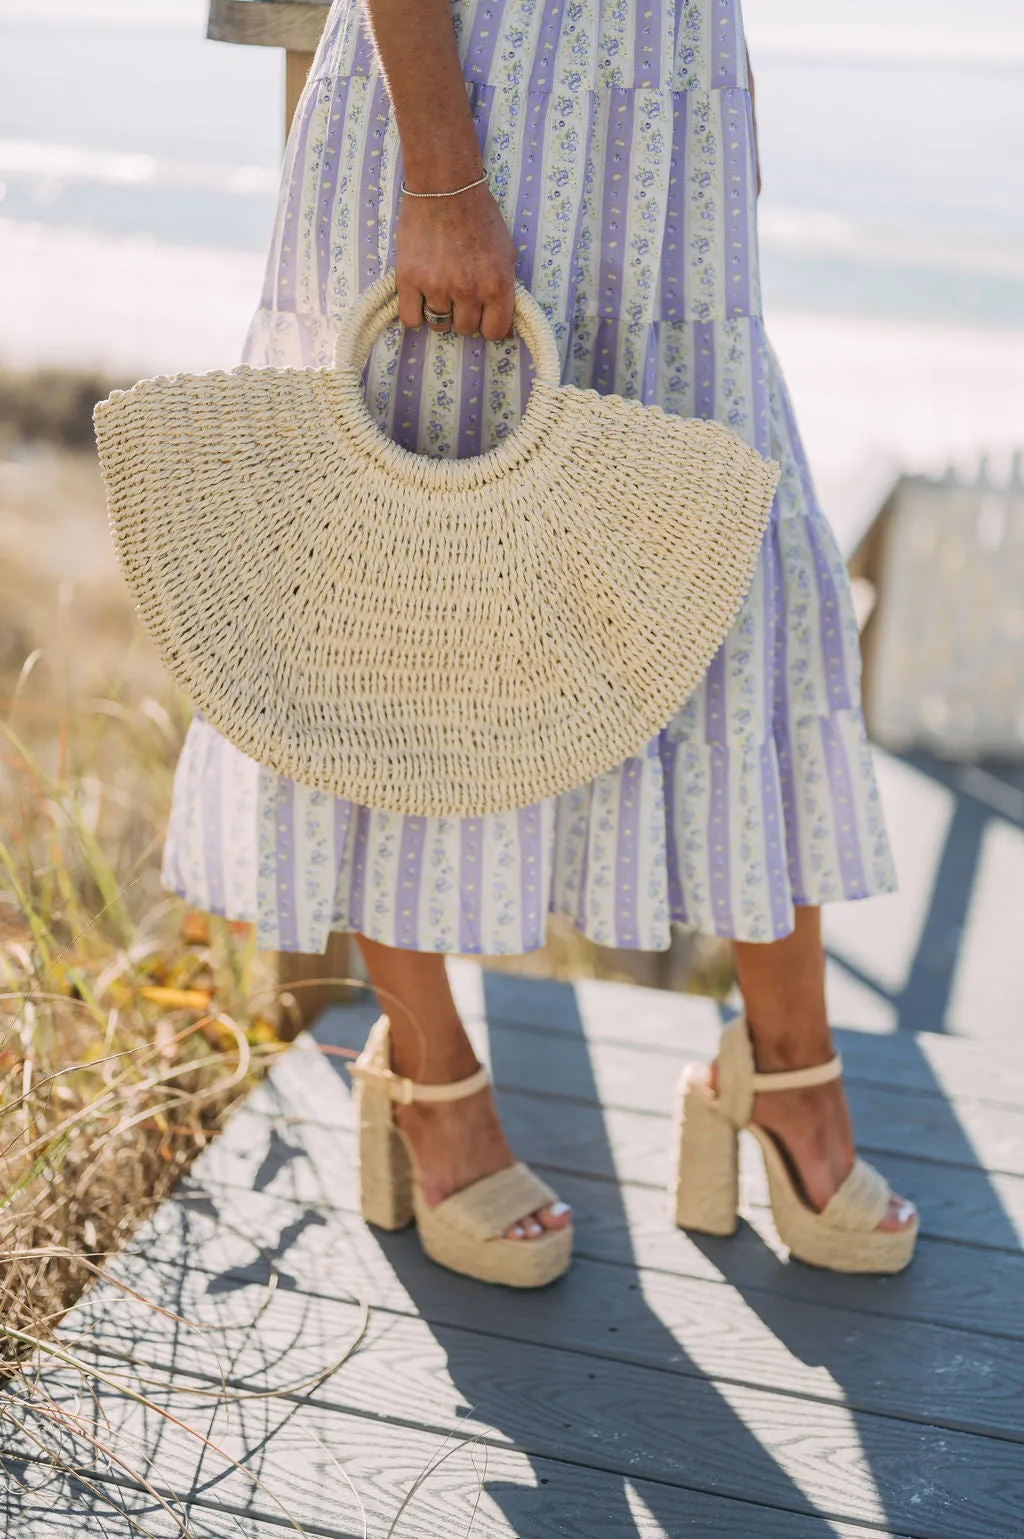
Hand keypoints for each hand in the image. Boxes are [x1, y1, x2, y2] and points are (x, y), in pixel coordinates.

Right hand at [395, 181, 516, 340]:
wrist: (445, 185)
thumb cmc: (479, 216)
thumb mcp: (506, 254)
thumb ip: (505, 292)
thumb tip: (504, 331)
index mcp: (497, 285)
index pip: (494, 332)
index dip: (488, 325)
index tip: (482, 315)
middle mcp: (469, 291)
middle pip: (464, 329)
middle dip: (463, 315)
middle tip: (458, 292)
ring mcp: (437, 286)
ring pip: (438, 325)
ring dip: (439, 311)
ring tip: (438, 286)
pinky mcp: (409, 280)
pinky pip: (411, 319)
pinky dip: (415, 314)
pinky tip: (419, 298)